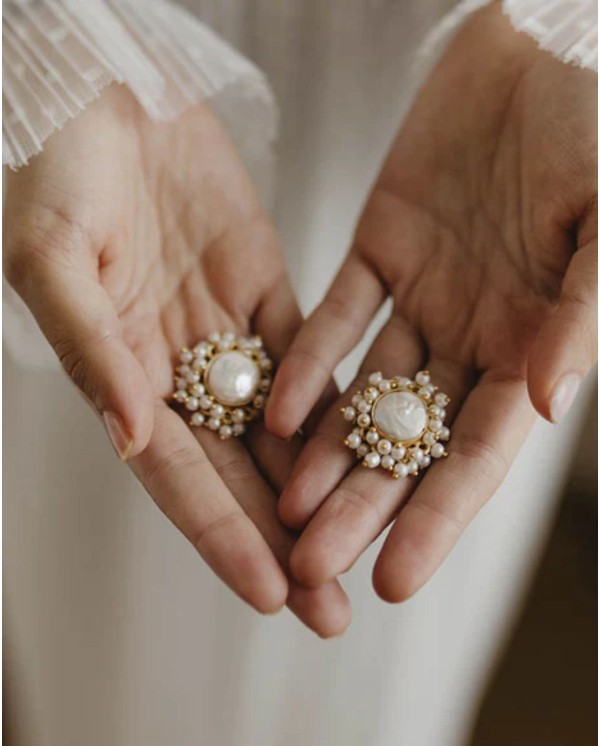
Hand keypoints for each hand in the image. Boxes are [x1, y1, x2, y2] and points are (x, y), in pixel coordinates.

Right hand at [3, 85, 349, 635]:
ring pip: (278, 424)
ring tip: (364, 542)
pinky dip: (333, 402)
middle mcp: (174, 368)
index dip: (221, 535)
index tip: (269, 594)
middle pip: (237, 470)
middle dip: (283, 538)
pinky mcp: (263, 289)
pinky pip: (306, 356)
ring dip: (319, 485)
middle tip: (330, 606)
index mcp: (119, 373)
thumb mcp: (53, 256)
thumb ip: (91, 346)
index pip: (176, 476)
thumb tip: (129, 435)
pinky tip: (373, 445)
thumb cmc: (56, 171)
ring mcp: (223, 332)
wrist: (105, 95)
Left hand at [267, 5, 596, 600]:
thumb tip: (543, 407)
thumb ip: (581, 317)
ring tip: (285, 506)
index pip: (480, 454)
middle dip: (365, 503)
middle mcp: (477, 336)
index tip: (394, 580)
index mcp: (535, 346)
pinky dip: (309, 360)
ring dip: (324, 449)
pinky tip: (274, 409)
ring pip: (366, 392)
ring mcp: (426, 297)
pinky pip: (338, 316)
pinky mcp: (382, 250)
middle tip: (315, 564)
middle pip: (411, 440)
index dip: (439, 518)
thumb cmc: (599, 128)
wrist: (548, 41)